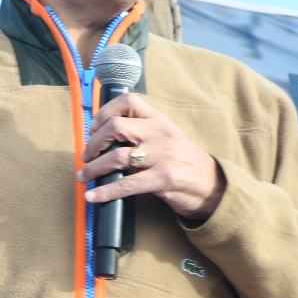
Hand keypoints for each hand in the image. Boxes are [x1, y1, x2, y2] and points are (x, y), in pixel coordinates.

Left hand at [75, 93, 225, 219]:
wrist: (213, 184)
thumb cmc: (184, 160)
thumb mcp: (166, 136)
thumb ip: (142, 130)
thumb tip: (104, 136)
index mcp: (159, 119)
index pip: (128, 101)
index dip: (104, 113)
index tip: (94, 129)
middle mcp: (160, 133)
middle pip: (116, 127)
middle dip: (94, 143)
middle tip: (87, 156)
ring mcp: (162, 156)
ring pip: (117, 157)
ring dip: (93, 169)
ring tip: (84, 176)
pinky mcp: (162, 179)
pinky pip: (126, 185)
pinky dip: (105, 192)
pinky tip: (93, 196)